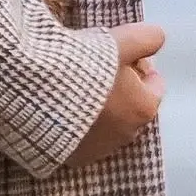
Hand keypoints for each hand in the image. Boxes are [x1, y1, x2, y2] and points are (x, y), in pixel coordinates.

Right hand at [67, 21, 165, 168]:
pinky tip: (63, 106)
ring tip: (75, 86)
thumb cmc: (85, 68)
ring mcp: (101, 149)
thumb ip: (146, 38)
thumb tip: (157, 38)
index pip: (153, 82)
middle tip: (94, 68)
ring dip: (99, 107)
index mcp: (144, 107)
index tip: (116, 54)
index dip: (136, 64)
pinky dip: (79, 124)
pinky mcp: (75, 157)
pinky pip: (84, 137)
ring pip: (109, 122)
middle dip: (119, 88)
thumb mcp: (120, 41)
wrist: (38, 98)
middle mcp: (128, 134)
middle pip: (131, 103)